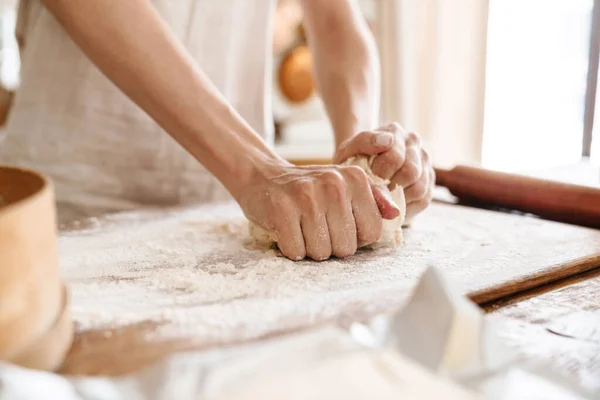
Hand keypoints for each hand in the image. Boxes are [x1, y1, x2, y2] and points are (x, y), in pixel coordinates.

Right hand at [238, 161, 401, 260]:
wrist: (263, 177)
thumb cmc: (309, 188)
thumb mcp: (345, 185)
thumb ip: (374, 199)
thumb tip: (394, 214)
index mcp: (355, 178)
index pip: (371, 233)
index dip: (355, 238)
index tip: (339, 225)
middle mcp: (334, 184)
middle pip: (346, 247)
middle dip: (331, 246)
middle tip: (317, 228)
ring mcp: (307, 196)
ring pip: (321, 252)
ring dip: (310, 248)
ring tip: (302, 229)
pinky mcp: (282, 210)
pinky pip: (296, 251)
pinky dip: (290, 248)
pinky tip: (288, 230)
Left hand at [334, 123, 434, 221]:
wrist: (360, 166)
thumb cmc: (354, 158)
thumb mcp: (350, 148)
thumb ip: (365, 141)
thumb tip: (387, 140)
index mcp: (396, 132)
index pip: (395, 157)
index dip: (380, 174)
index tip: (369, 181)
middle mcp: (414, 143)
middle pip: (411, 172)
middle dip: (390, 187)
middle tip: (376, 193)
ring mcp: (424, 162)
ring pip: (419, 188)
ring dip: (399, 199)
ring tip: (383, 200)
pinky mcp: (429, 182)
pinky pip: (423, 200)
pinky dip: (407, 207)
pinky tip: (392, 206)